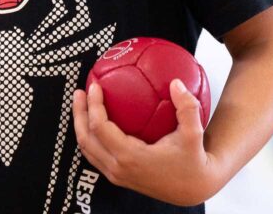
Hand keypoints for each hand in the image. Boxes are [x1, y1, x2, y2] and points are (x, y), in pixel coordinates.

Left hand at [72, 79, 222, 206]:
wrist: (192, 189)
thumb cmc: (192, 161)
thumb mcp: (194, 134)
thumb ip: (187, 108)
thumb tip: (176, 82)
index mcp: (130, 157)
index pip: (100, 128)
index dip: (93, 105)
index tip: (95, 86)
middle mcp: (118, 168)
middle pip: (86, 138)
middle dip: (79, 113)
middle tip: (79, 92)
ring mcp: (116, 174)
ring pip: (87, 149)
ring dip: (81, 125)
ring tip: (81, 103)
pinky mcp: (118, 176)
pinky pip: (96, 154)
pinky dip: (91, 135)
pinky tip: (97, 118)